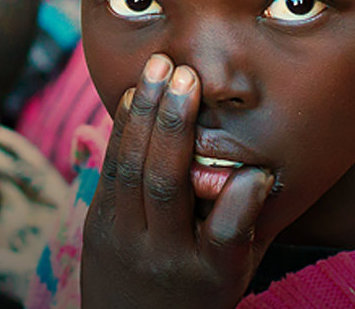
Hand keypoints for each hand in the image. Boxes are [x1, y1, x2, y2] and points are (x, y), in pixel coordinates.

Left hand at [81, 54, 274, 308]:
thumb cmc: (196, 293)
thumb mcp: (229, 273)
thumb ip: (240, 225)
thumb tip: (257, 170)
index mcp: (208, 274)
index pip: (226, 237)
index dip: (241, 202)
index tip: (258, 171)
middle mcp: (163, 256)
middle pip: (165, 187)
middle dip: (174, 126)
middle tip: (186, 76)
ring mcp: (123, 238)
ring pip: (130, 170)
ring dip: (144, 114)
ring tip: (158, 67)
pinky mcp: (96, 222)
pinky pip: (109, 168)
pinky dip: (122, 127)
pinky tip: (134, 94)